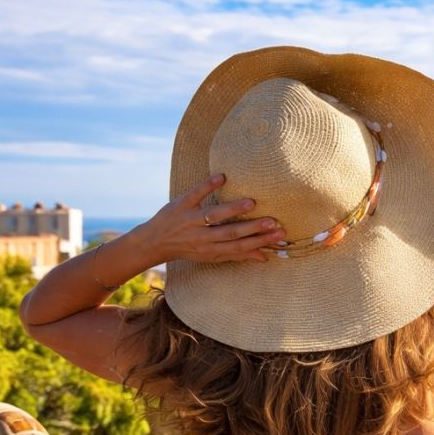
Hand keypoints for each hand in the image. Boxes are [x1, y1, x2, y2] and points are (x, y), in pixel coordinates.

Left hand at [136, 173, 286, 264]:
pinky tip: (222, 177)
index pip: (240, 247)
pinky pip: (195, 195)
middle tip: (274, 222)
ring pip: (214, 215)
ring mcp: (190, 220)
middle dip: (253, 228)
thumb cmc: (188, 249)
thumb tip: (264, 257)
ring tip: (252, 202)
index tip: (280, 236)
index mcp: (211, 250)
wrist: (153, 243)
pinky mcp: (180, 205)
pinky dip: (207, 186)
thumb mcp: (211, 255)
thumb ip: (238, 254)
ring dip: (232, 209)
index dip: (260, 242)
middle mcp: (202, 237)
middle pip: (231, 233)